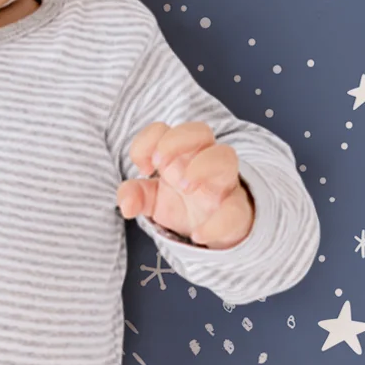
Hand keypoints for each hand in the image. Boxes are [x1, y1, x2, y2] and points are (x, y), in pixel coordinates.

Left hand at [115, 120, 255, 249]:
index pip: (165, 129)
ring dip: (202, 167)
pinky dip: (216, 224)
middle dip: (176, 141)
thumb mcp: (152, 199)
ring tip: (184, 188)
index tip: (144, 166)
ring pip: (226, 156)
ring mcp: (224, 184)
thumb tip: (126, 205)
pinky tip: (198, 235)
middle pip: (200, 130)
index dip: (150, 140)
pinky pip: (236, 210)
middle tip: (160, 165)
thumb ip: (134, 196)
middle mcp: (204, 162)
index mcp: (180, 155)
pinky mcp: (238, 211)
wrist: (213, 232)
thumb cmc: (182, 204)